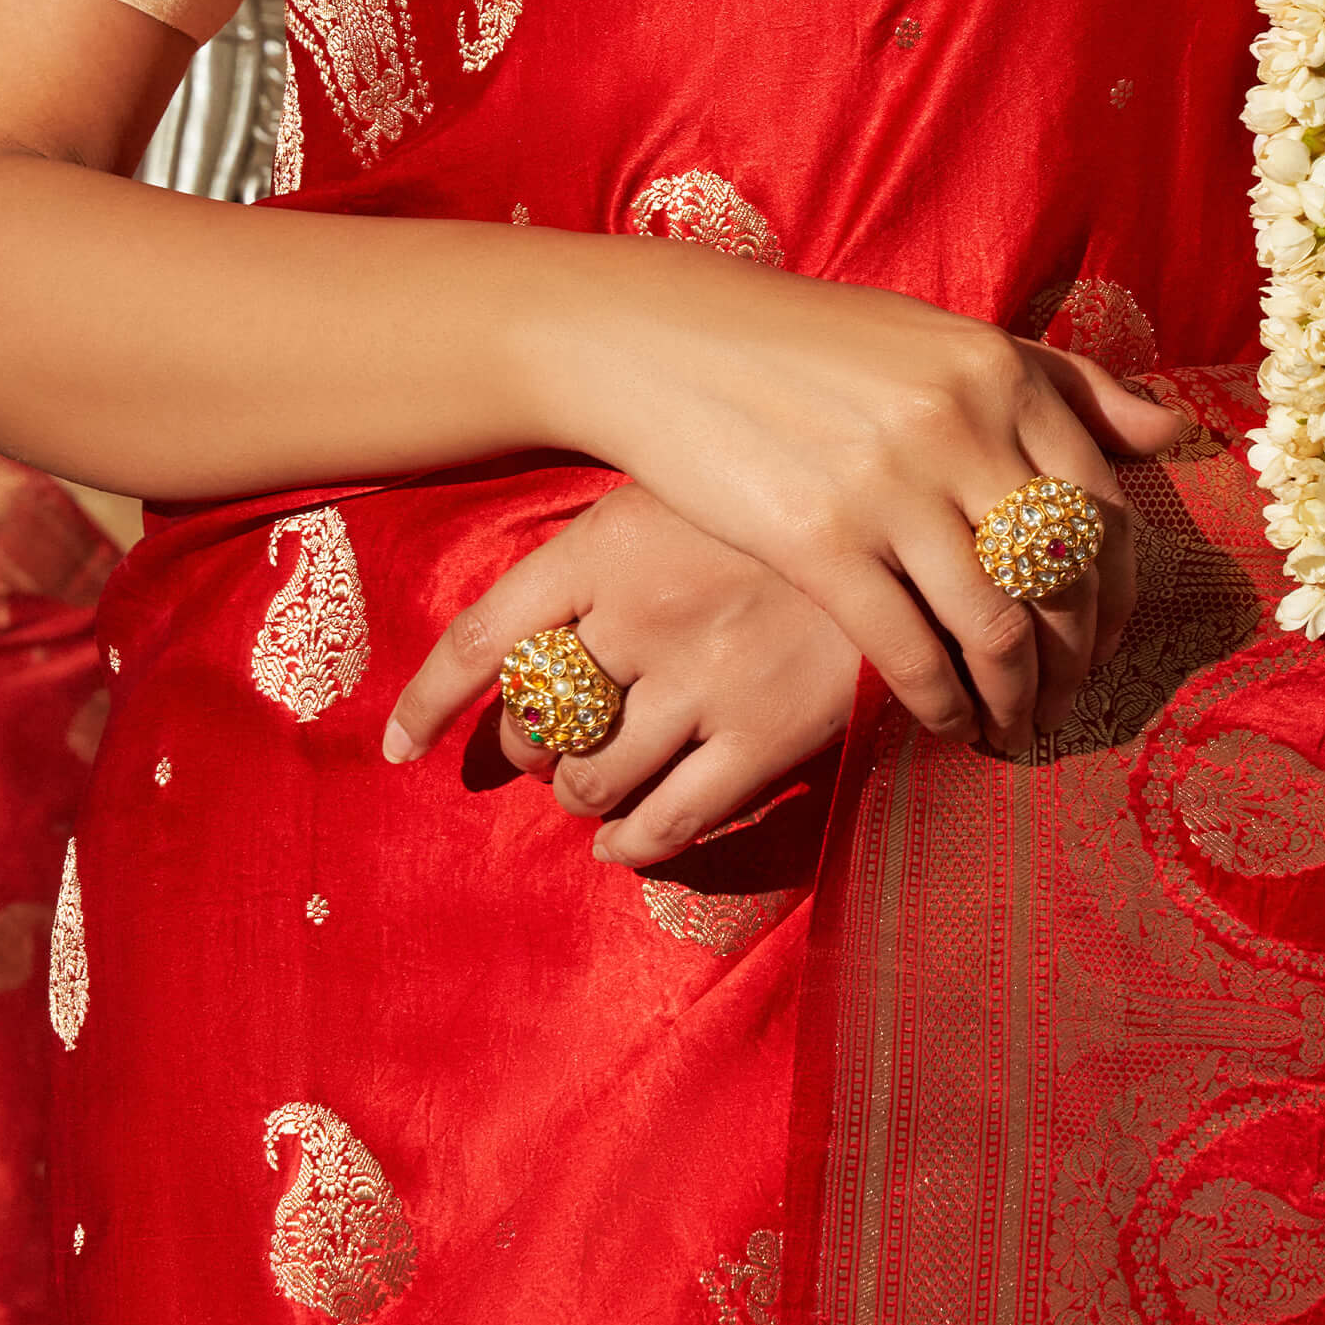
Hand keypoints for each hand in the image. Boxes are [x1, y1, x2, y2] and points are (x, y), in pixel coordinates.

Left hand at [382, 485, 857, 867]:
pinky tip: (629, 838)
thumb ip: (616, 539)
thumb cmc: (795, 494)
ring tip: (594, 787)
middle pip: (535, 716)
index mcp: (612, 540)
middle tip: (550, 747)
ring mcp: (705, 678)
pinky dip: (631, 843)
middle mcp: (644, 612)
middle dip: (529, 746)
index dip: (428, 702)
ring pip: (590, 778)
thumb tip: (543, 613)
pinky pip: (665, 824)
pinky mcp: (766, 735)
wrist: (926, 518)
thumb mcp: (690, 481)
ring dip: (580, 794)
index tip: (398, 747)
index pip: (482, 636)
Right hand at [530, 235, 1193, 755]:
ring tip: (1015, 726)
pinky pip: (910, 652)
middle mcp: (960, 423)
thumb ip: (1065, 384)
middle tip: (1068, 699)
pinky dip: (944, 704)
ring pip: (999, 628)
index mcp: (1001, 371)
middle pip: (1065, 579)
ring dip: (1019, 698)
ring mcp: (889, 484)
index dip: (1120, 593)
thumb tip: (1174, 431)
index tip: (1108, 637)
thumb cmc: (817, 343)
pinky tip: (948, 724)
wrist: (672, 340)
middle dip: (1080, 659)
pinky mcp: (819, 541)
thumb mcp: (947, 340)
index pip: (1104, 507)